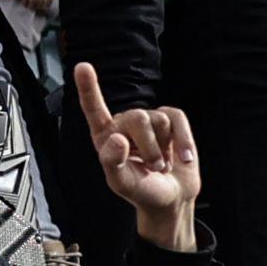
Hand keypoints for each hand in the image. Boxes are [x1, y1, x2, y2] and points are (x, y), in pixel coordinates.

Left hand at [77, 60, 201, 250]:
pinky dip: (183, 141)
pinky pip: (178, 119)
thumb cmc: (140, 190)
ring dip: (164, 149)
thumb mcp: (121, 183)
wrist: (171, 198)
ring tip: (161, 164)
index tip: (82, 67)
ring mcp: (149, 120)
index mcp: (105, 136)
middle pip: (138, 118)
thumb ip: (113, 162)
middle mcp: (124, 123)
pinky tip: (182, 159)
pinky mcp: (171, 120)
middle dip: (149, 147)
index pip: (94, 109)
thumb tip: (117, 139)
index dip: (88, 87)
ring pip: (159, 119)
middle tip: (152, 167)